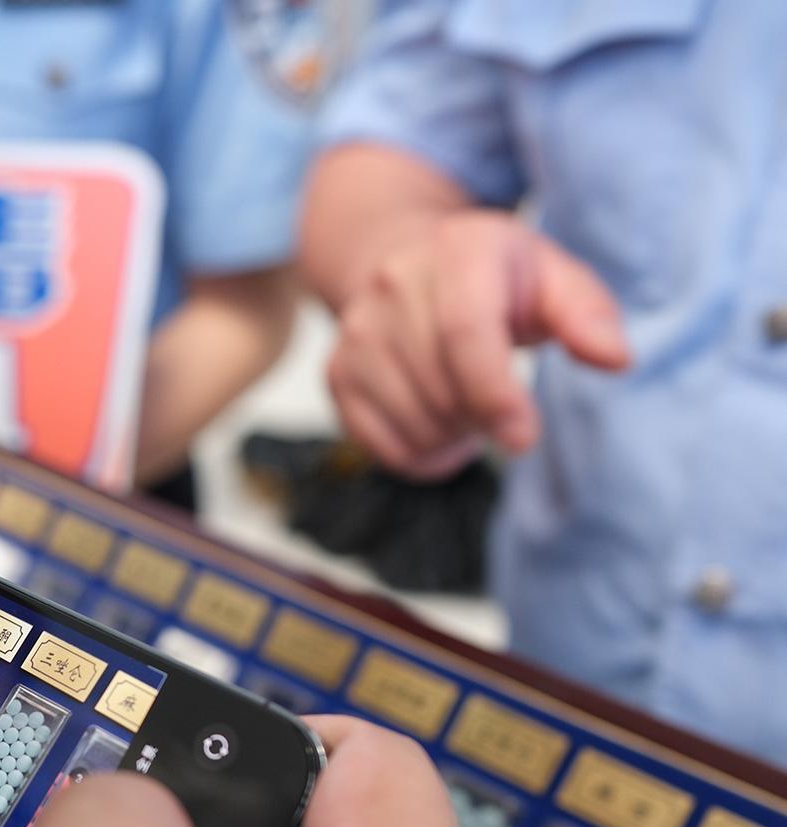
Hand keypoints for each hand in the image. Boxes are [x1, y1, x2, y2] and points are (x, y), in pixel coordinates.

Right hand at [328, 210, 629, 478]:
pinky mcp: (336, 373)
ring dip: (454, 435)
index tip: (524, 438)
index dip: (495, 395)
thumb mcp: (552, 278)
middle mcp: (393, 284)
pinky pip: (382, 445)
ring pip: (413, 423)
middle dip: (483, 416)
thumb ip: (588, 314)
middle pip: (442, 389)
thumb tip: (613, 357)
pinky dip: (420, 453)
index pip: (464, 332)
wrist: (401, 262)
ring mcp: (355, 331)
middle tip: (503, 401)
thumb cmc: (492, 278)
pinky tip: (439, 425)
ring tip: (469, 405)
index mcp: (457, 250)